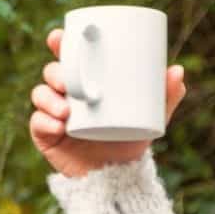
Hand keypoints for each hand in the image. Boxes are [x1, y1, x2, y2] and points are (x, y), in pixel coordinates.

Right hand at [30, 28, 185, 176]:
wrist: (117, 176)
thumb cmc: (130, 140)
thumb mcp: (151, 117)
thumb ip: (165, 96)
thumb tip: (177, 70)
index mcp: (85, 81)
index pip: (67, 57)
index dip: (58, 43)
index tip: (58, 37)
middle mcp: (65, 94)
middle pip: (51, 72)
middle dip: (55, 71)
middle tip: (67, 81)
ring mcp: (53, 114)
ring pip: (41, 95)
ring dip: (48, 98)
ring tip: (66, 110)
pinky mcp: (46, 136)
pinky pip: (37, 124)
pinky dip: (44, 122)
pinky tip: (57, 125)